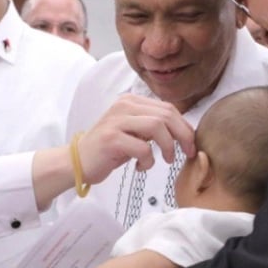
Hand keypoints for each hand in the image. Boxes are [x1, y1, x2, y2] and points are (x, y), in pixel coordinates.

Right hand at [77, 94, 194, 182]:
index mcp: (131, 101)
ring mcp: (116, 121)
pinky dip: (148, 161)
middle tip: (188, 153)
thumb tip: (185, 131)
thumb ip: (153, 126)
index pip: (168, 108)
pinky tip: (141, 167)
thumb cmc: (110, 149)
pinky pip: (142, 148)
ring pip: (157, 127)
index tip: (191, 144)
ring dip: (168, 147)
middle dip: (183, 135)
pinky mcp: (111, 139)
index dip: (185, 126)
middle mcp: (123, 106)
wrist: (77, 161)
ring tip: (167, 160)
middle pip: (166, 115)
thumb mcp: (133, 131)